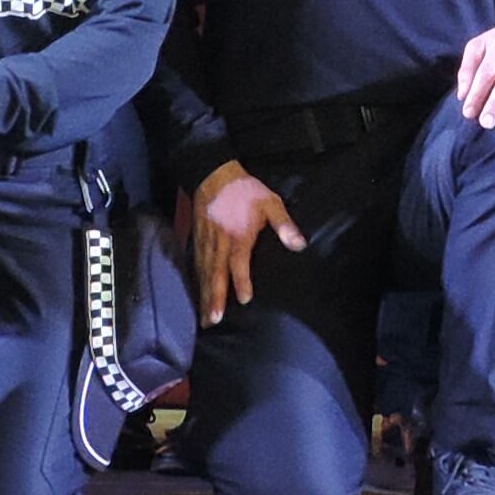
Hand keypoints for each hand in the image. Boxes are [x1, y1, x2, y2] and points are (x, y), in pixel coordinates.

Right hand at [193, 161, 301, 320]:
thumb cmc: (245, 191)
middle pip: (215, 273)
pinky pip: (195, 265)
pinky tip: (198, 296)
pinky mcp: (197, 240)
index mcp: (238, 235)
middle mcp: (219, 242)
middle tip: (213, 320)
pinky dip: (196, 283)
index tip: (244, 299)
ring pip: (203, 273)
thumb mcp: (270, 202)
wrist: (213, 174)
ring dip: (204, 296)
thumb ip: (283, 224)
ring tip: (205, 318)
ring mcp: (205, 242)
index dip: (241, 280)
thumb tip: (298, 244)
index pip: (238, 261)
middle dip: (214, 297)